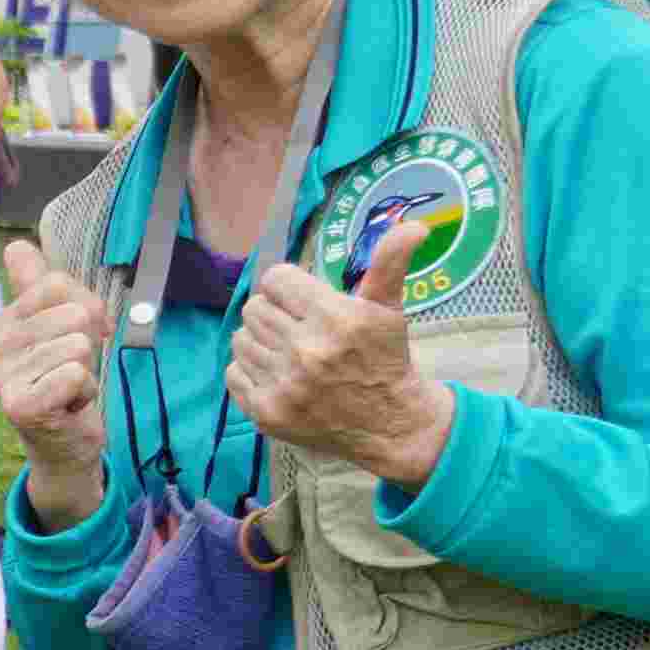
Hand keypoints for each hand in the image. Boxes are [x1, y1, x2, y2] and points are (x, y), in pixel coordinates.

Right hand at [0, 231, 110, 520]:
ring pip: (77, 346)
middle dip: (88, 343)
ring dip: (86, 372)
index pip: (58, 284)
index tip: (76, 335)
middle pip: (74, 313)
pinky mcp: (21, 405)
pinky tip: (68, 405)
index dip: (85, 308)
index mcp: (5, 320)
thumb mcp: (56, 324)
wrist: (64, 440)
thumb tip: (15, 245)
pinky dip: (84, 392)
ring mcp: (5, 376)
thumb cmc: (63, 379)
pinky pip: (75, 375)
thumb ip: (39, 283)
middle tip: (72, 368)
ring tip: (69, 388)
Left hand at [226, 227, 449, 486]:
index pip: (276, 280)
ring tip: (286, 348)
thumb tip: (415, 226)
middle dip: (273, 311)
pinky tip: (276, 371)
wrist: (390, 423)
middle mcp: (306, 350)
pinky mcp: (267, 411)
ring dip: (259, 339)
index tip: (299, 298)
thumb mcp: (389, 309)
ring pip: (241, 339)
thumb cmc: (385, 359)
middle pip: (254, 308)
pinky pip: (233, 372)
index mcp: (335, 318)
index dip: (286, 285)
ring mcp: (284, 384)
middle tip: (294, 325)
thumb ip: (391, 263)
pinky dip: (249, 369)